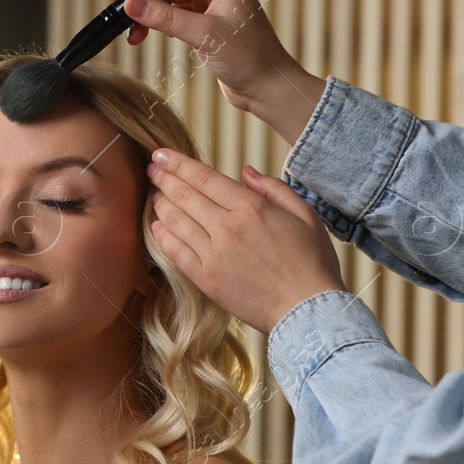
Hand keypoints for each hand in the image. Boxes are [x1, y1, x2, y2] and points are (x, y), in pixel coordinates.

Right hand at [109, 0, 324, 144]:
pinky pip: (172, 17)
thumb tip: (132, 3)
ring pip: (168, 1)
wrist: (266, 88)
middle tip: (120, 15)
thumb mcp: (204, 35)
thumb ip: (166, 18)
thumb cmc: (250, 57)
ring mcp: (209, 4)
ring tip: (131, 33)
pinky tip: (142, 35)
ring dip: (148, 16)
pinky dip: (157, 26)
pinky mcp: (203, 23)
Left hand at [146, 148, 343, 333]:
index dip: (178, 163)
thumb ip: (274, 189)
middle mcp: (227, 227)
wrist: (308, 310)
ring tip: (154, 194)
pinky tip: (157, 226)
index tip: (161, 154)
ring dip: (161, 204)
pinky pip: (175, 252)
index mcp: (251, 207)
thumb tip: (246, 172)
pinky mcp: (205, 279)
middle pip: (185, 195)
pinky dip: (163, 236)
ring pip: (176, 221)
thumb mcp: (305, 214)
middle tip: (151, 168)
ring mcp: (213, 254)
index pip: (204, 177)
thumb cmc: (312, 262)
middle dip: (163, 178)